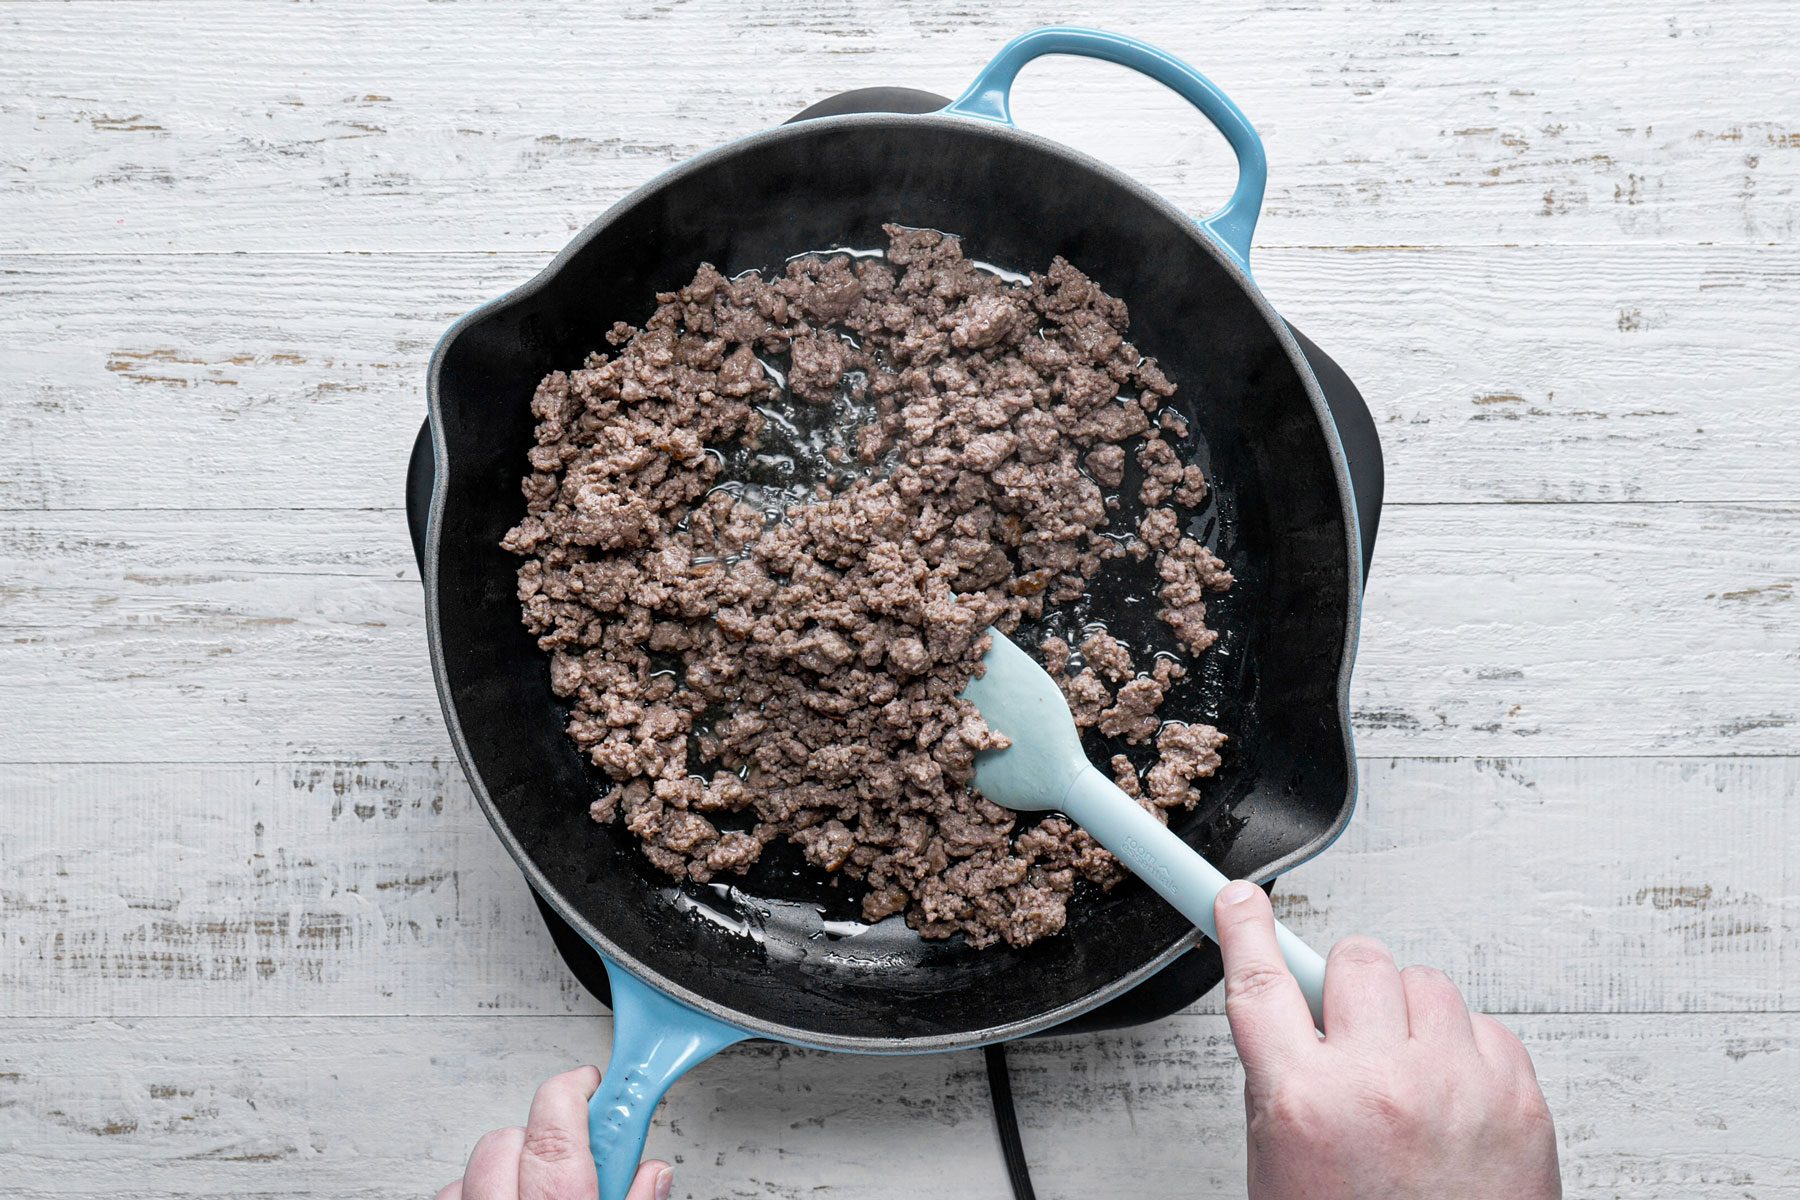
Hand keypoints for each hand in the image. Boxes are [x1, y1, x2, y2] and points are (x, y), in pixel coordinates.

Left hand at [436, 1066, 671, 1199]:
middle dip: (544, 1136)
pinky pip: (451, 1194)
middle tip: (576, 1159)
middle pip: (513, 1135)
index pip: (560, 1116)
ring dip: (508, 1169)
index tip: (595, 1081)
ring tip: (537, 1192)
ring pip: (476, 1166)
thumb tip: (652, 1173)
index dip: (579, 1088)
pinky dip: (475, 1192)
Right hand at [1213, 881, 1560, 1199]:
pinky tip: (1450, 1098)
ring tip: (1406, 1077)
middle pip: (1356, 962)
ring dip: (1408, 1016)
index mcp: (1307, 1104)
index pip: (1262, 984)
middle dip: (1348, 988)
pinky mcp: (1518, 1098)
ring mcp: (1456, 1087)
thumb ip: (1281, 1084)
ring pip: (1425, 982)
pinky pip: (1485, 1026)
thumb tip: (1291, 1017)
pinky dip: (1464, 1051)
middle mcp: (1382, 1085)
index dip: (1247, 930)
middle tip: (1349, 1030)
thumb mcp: (1282, 1170)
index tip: (1242, 901)